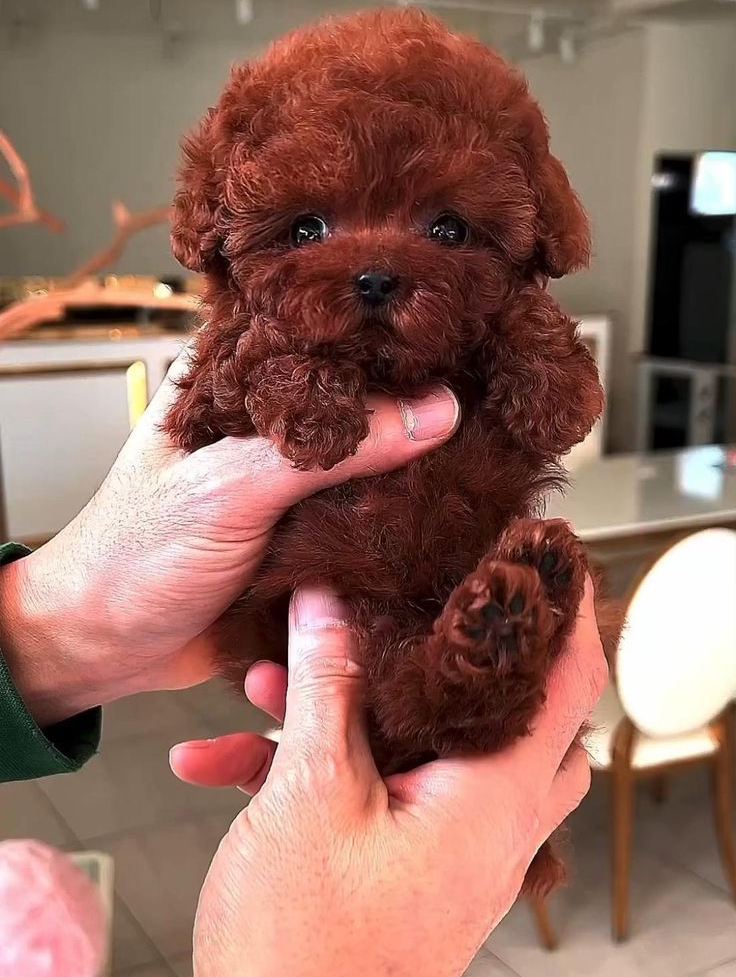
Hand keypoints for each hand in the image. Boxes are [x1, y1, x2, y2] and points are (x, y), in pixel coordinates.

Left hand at [0, 352, 458, 725]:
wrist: (103, 648)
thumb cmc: (135, 553)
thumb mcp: (229, 487)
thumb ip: (330, 450)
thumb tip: (435, 411)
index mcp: (239, 378)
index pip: (327, 334)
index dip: (388, 330)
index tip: (459, 328)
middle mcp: (271, 421)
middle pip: (361, 398)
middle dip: (418, 402)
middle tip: (495, 392)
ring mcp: (291, 481)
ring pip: (372, 460)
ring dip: (417, 467)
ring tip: (494, 447)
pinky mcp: (307, 537)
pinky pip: (368, 520)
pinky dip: (403, 521)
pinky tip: (453, 512)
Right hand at [188, 580, 605, 976]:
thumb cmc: (306, 955)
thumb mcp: (310, 793)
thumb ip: (325, 685)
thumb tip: (328, 602)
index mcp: (493, 798)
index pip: (565, 682)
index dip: (563, 609)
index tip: (543, 551)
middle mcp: (487, 825)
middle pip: (500, 709)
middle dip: (447, 648)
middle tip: (417, 597)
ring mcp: (446, 849)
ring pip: (420, 745)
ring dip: (347, 706)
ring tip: (268, 677)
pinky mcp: (402, 868)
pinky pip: (373, 793)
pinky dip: (315, 766)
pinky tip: (224, 756)